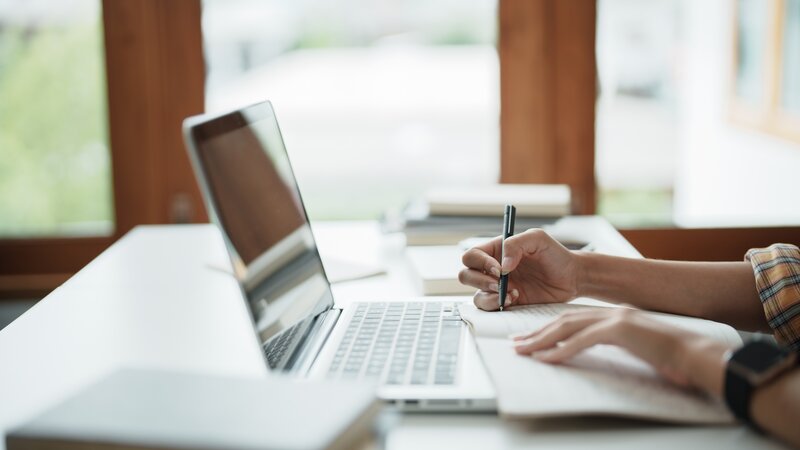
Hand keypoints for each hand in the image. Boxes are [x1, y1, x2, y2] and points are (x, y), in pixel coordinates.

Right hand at [459, 229, 582, 310]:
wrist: (571, 277)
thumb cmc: (555, 254)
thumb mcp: (538, 239)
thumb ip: (516, 244)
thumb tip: (502, 265)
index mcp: (495, 250)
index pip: (472, 255)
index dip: (480, 263)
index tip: (499, 269)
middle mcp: (492, 269)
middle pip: (466, 275)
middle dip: (479, 281)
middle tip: (500, 284)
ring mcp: (497, 287)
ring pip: (475, 295)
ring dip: (489, 296)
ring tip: (512, 294)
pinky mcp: (505, 302)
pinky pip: (489, 307)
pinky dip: (497, 305)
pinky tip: (516, 299)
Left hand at [512, 308, 729, 395]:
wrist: (696, 355)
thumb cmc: (671, 358)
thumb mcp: (636, 350)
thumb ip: (614, 347)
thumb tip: (590, 356)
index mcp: (615, 316)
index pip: (573, 320)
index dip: (548, 329)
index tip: (530, 340)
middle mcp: (612, 313)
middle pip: (564, 322)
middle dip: (537, 333)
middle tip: (516, 345)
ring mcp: (616, 319)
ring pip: (568, 328)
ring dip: (543, 341)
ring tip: (524, 352)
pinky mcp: (620, 331)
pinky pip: (582, 341)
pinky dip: (562, 350)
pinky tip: (547, 358)